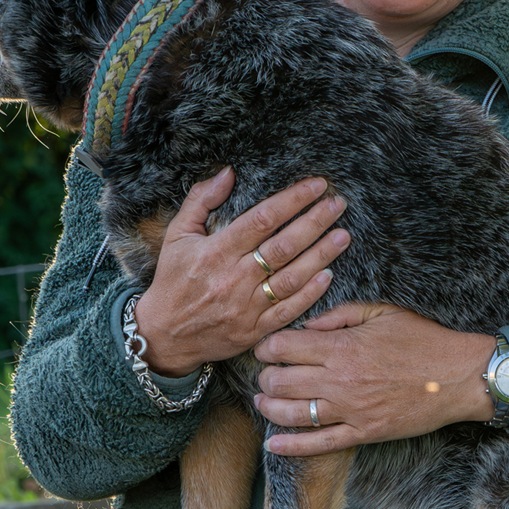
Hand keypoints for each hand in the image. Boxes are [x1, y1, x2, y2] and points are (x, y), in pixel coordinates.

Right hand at [133, 168, 350, 376]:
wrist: (164, 335)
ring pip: (291, 278)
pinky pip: (287, 311)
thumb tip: (227, 172)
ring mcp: (245, 307)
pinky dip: (310, 294)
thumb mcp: (177, 235)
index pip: (262, 219)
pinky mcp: (254, 330)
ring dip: (321, 255)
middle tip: (338, 204)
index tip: (316, 185)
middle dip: (315, 222)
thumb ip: (200, 200)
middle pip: (283, 246)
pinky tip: (328, 275)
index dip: (292, 200)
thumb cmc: (173, 280)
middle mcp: (233, 278)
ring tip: (343, 235)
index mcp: (216, 252)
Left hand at [254, 302, 496, 455]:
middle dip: (265, 378)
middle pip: (281, 382)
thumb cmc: (424, 340)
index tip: (264, 349)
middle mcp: (340, 380)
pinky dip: (291, 446)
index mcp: (342, 347)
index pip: (284, 348)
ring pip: (292, 414)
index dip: (266, 348)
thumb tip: (306, 327)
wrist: (460, 377)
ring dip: (269, 408)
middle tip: (265, 375)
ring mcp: (350, 410)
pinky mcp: (363, 433)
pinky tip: (273, 445)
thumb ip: (340, 315)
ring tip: (263, 402)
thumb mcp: (382, 312)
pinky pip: (319, 444)